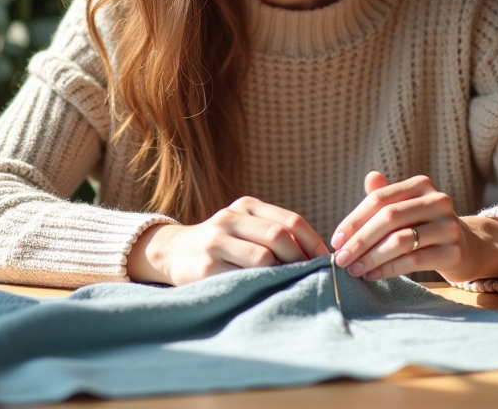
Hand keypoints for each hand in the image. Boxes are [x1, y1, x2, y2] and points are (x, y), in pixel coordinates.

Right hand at [126, 196, 329, 285]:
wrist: (172, 252)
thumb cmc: (221, 243)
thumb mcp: (244, 226)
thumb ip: (273, 232)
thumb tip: (317, 257)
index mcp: (245, 206)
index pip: (290, 220)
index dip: (313, 242)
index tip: (325, 262)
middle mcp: (229, 219)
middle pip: (279, 236)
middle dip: (300, 259)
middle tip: (310, 277)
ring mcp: (215, 242)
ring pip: (263, 257)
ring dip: (283, 274)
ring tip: (290, 285)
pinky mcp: (205, 268)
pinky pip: (243, 278)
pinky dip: (262, 285)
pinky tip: (267, 291)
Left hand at [330, 171, 497, 282]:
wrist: (467, 247)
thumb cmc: (424, 226)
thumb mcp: (405, 208)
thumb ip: (385, 196)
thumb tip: (370, 177)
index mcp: (421, 185)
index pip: (380, 199)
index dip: (354, 220)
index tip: (336, 240)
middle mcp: (438, 200)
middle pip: (389, 218)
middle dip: (360, 241)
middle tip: (340, 259)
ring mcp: (448, 225)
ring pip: (400, 240)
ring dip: (371, 257)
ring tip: (353, 270)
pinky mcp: (454, 251)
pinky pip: (414, 260)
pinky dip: (389, 269)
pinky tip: (373, 275)